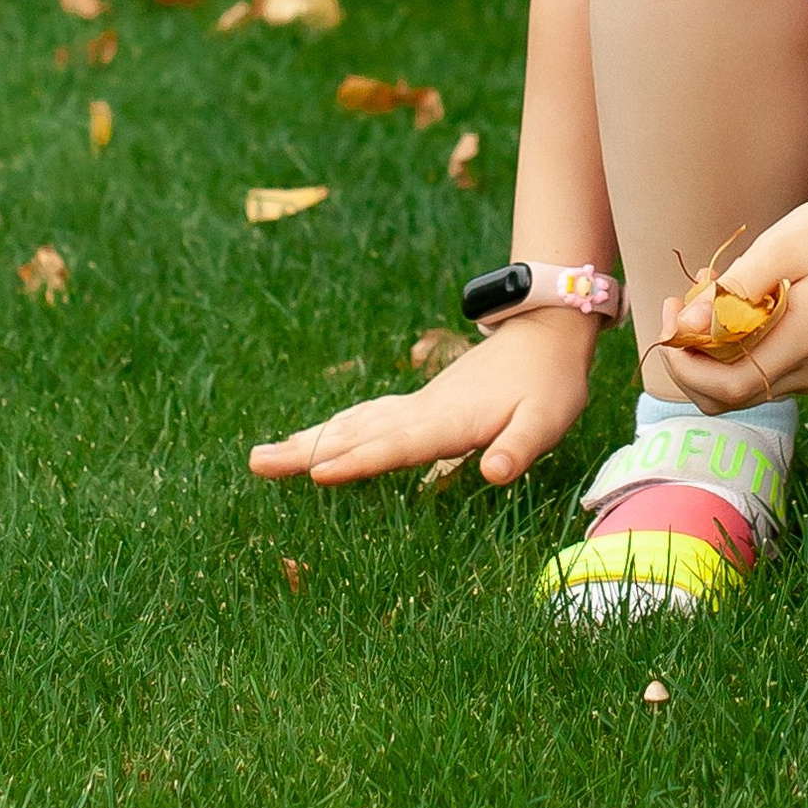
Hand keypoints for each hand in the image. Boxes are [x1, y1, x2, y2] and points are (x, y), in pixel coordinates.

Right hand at [248, 307, 593, 488]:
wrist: (546, 333)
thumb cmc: (551, 385)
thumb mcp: (548, 419)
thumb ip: (520, 447)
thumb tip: (493, 475)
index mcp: (448, 421)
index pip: (397, 446)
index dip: (359, 460)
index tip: (316, 473)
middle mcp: (422, 412)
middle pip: (355, 433)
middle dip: (307, 450)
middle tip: (256, 463)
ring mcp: (416, 407)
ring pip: (353, 424)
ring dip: (309, 440)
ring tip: (263, 457)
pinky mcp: (419, 407)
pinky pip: (366, 420)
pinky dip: (334, 431)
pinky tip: (315, 442)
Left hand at [646, 180, 807, 412]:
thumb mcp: (780, 248)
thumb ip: (732, 291)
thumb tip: (684, 329)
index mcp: (803, 346)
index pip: (727, 387)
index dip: (685, 366)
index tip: (669, 318)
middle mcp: (806, 372)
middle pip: (725, 396)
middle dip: (689, 358)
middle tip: (677, 302)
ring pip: (735, 385)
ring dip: (706, 347)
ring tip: (704, 288)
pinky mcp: (806, 361)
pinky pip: (754, 367)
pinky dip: (728, 343)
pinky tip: (727, 298)